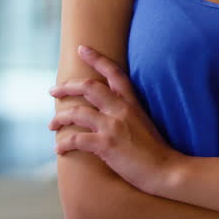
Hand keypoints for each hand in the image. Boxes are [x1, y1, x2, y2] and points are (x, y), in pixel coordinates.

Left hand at [50, 45, 178, 194]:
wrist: (166, 170)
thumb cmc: (155, 151)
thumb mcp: (143, 122)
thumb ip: (126, 113)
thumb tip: (106, 112)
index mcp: (132, 103)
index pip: (114, 73)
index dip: (96, 58)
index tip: (82, 48)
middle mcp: (121, 109)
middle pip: (88, 87)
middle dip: (66, 86)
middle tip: (53, 91)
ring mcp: (113, 126)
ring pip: (77, 112)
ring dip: (59, 118)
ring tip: (52, 125)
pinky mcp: (106, 144)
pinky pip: (76, 139)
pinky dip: (64, 144)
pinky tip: (59, 150)